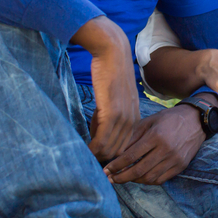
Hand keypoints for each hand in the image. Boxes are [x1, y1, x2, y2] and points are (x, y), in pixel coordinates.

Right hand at [71, 16, 139, 161]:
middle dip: (103, 160)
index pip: (124, 147)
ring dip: (96, 157)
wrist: (112, 53)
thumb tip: (96, 136)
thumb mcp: (112, 99)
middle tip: (87, 164)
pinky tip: (83, 151)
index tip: (96, 161)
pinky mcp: (112, 113)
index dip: (110, 156)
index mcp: (134, 118)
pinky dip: (92, 149)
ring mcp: (124, 118)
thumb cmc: (109, 73)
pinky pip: (102, 140)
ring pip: (109, 149)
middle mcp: (132, 121)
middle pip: (117, 151)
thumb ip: (106, 117)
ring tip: (83, 159)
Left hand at [102, 105, 204, 184]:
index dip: (116, 165)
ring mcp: (175, 160)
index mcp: (156, 136)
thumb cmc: (170, 119)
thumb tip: (116, 151)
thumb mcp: (150, 121)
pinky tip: (139, 177)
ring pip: (149, 177)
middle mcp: (166, 150)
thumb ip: (133, 136)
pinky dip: (147, 181)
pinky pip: (160, 179)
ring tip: (123, 178)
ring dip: (133, 180)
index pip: (131, 156)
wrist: (196, 121)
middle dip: (121, 177)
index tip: (105, 170)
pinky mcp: (181, 166)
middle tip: (110, 179)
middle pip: (138, 170)